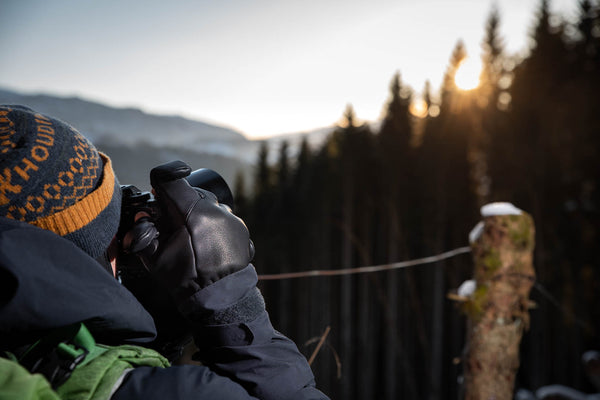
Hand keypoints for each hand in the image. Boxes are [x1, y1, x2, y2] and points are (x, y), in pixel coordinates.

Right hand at [124, 161, 253, 302]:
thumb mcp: (154, 257)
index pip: (172, 180)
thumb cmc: (185, 280)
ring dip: (197, 215)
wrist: (219, 298)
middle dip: (179, 204)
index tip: (157, 193)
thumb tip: (142, 216)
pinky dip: (212, 225)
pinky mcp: (241, 227)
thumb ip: (143, 233)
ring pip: (208, 204)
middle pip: (191, 192)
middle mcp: (215, 210)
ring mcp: (231, 218)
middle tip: (172, 224)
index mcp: (193, 213)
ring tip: (192, 238)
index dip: (161, 185)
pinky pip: (222, 217)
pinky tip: (207, 243)